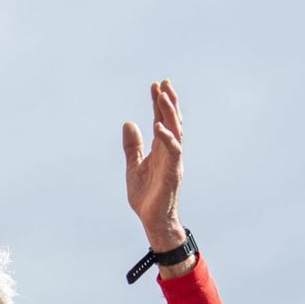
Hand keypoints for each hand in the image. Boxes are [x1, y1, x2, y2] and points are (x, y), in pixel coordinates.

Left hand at [123, 80, 186, 255]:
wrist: (151, 220)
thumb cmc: (146, 196)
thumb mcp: (133, 167)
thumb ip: (132, 147)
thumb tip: (129, 123)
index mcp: (160, 150)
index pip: (161, 121)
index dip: (158, 104)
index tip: (155, 85)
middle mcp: (169, 152)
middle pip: (172, 122)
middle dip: (168, 102)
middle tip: (164, 83)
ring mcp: (173, 161)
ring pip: (175, 132)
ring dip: (170, 114)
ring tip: (163, 96)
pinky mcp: (173, 173)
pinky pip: (173, 151)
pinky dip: (167, 138)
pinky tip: (158, 126)